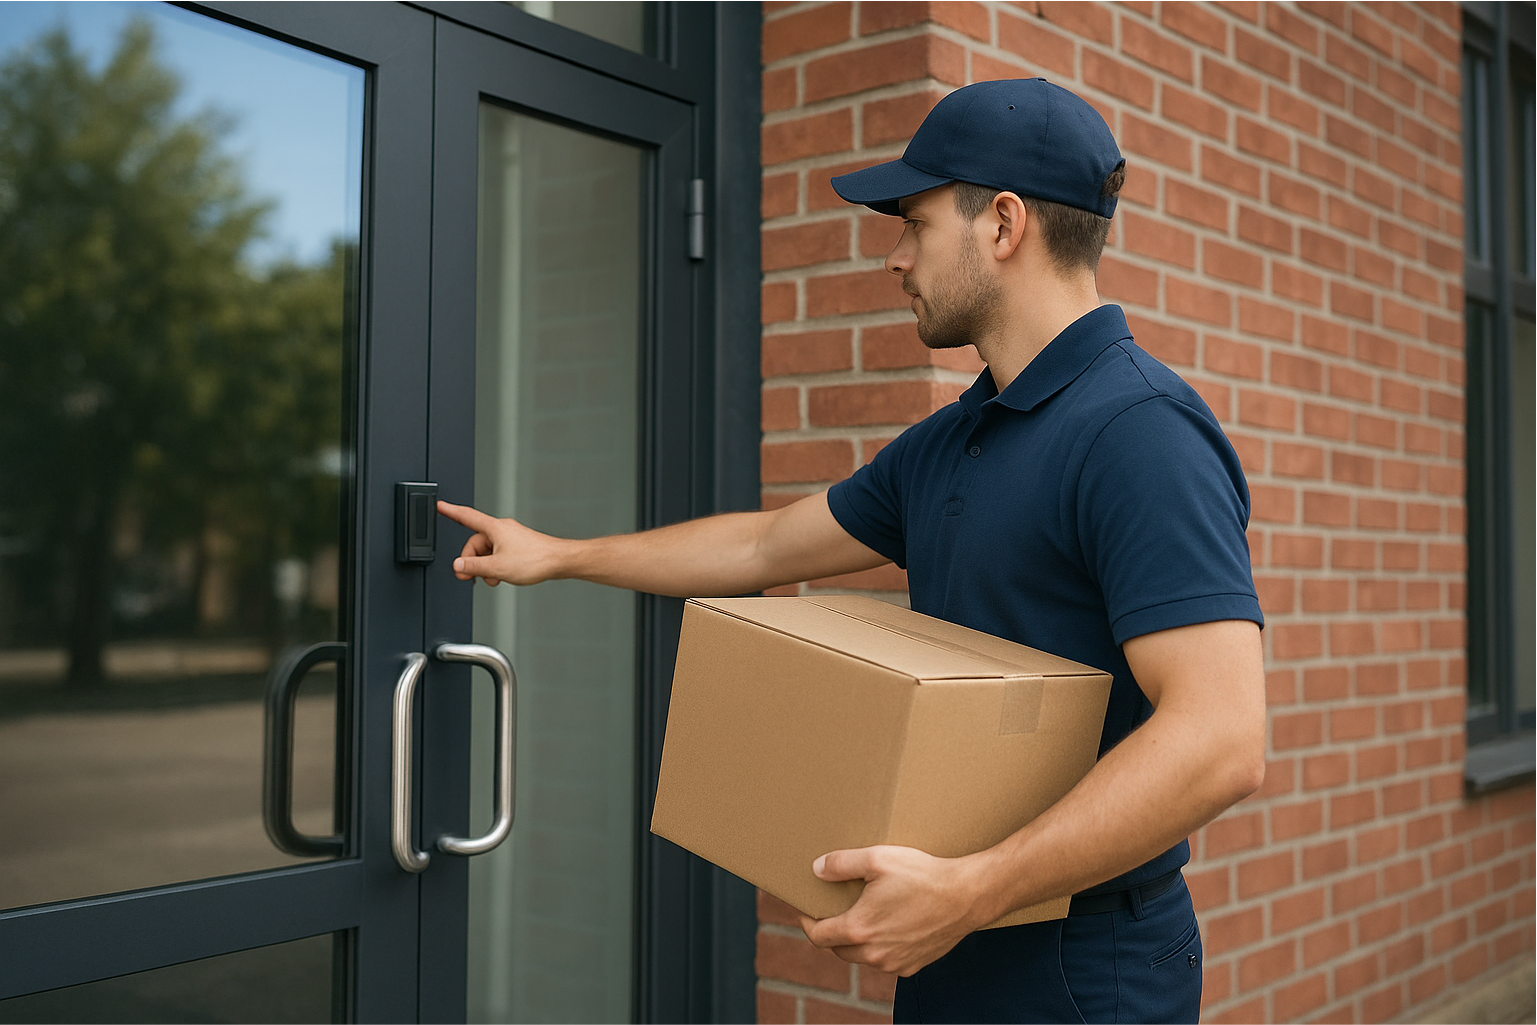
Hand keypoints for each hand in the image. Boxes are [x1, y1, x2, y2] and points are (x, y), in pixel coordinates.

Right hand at [436, 500, 565, 585]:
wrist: (559, 561)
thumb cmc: (535, 559)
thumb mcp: (497, 567)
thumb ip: (474, 566)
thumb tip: (458, 564)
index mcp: (494, 528)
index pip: (466, 516)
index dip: (450, 511)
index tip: (439, 506)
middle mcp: (502, 530)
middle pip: (476, 544)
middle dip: (472, 562)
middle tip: (471, 577)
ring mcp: (511, 537)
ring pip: (488, 552)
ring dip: (486, 567)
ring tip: (494, 578)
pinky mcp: (518, 545)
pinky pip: (499, 554)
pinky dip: (497, 566)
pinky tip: (503, 576)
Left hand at [797, 845, 987, 976]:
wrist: (966, 896)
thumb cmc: (923, 875)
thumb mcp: (878, 858)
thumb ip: (841, 864)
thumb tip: (816, 869)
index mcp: (859, 929)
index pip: (818, 936)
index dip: (806, 923)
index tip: (806, 911)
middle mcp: (874, 954)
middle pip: (837, 949)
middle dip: (831, 932)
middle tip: (835, 910)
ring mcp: (894, 963)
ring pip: (862, 956)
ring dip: (857, 940)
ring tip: (864, 915)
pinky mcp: (913, 966)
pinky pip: (886, 960)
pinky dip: (882, 946)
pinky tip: (891, 925)